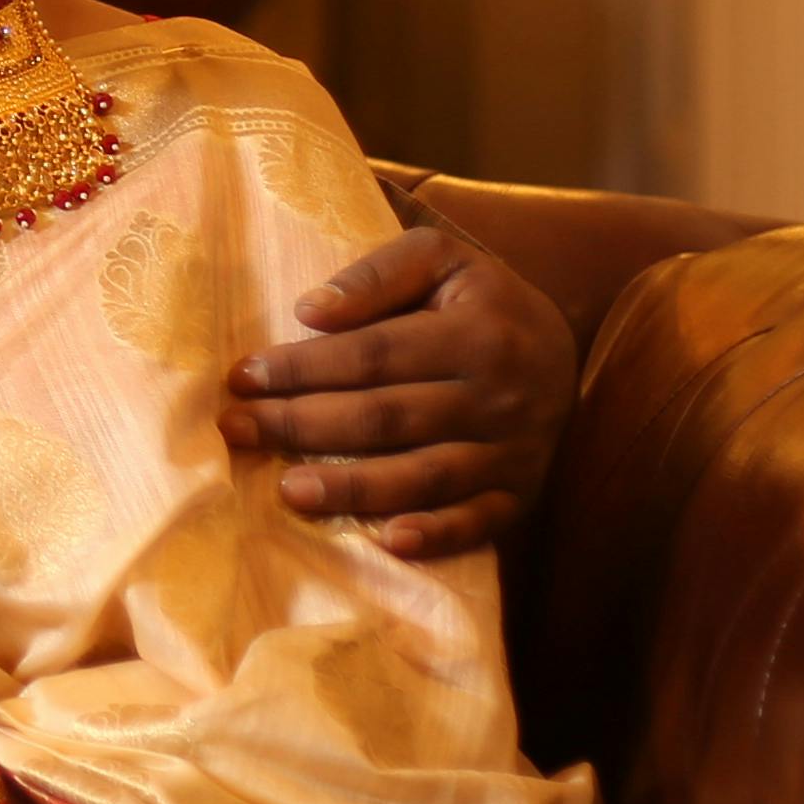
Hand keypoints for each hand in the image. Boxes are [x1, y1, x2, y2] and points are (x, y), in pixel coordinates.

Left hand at [223, 224, 573, 558]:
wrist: (566, 350)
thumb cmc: (480, 300)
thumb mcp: (442, 259)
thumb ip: (378, 274)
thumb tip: (310, 311)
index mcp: (476, 332)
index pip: (373, 354)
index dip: (304, 367)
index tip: (240, 376)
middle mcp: (498, 395)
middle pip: (388, 417)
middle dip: (303, 424)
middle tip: (236, 430)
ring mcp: (513, 451)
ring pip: (425, 475)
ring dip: (353, 488)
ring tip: (287, 490)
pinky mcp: (521, 493)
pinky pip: (479, 522)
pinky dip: (437, 535)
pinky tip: (388, 543)